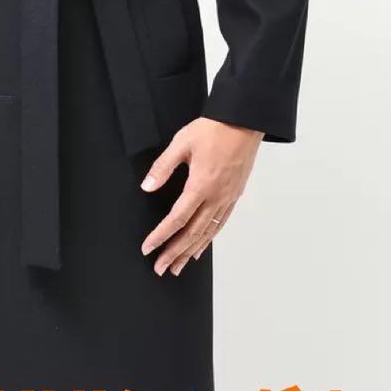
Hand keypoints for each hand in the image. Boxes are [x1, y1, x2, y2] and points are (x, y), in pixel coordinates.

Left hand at [139, 117, 261, 275]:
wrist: (244, 121)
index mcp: (201, 185)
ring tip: (178, 267)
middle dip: (175, 253)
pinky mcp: (235, 195)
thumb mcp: (181, 144)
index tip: (148, 249)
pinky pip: (220, 223)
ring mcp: (228, 197)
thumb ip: (162, 167)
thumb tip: (147, 187)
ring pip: (208, 232)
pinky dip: (209, 239)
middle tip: (161, 269)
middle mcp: (216, 196)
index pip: (176, 219)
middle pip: (192, 233)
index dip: (161, 236)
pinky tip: (201, 247)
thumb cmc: (213, 129)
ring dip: (191, 252)